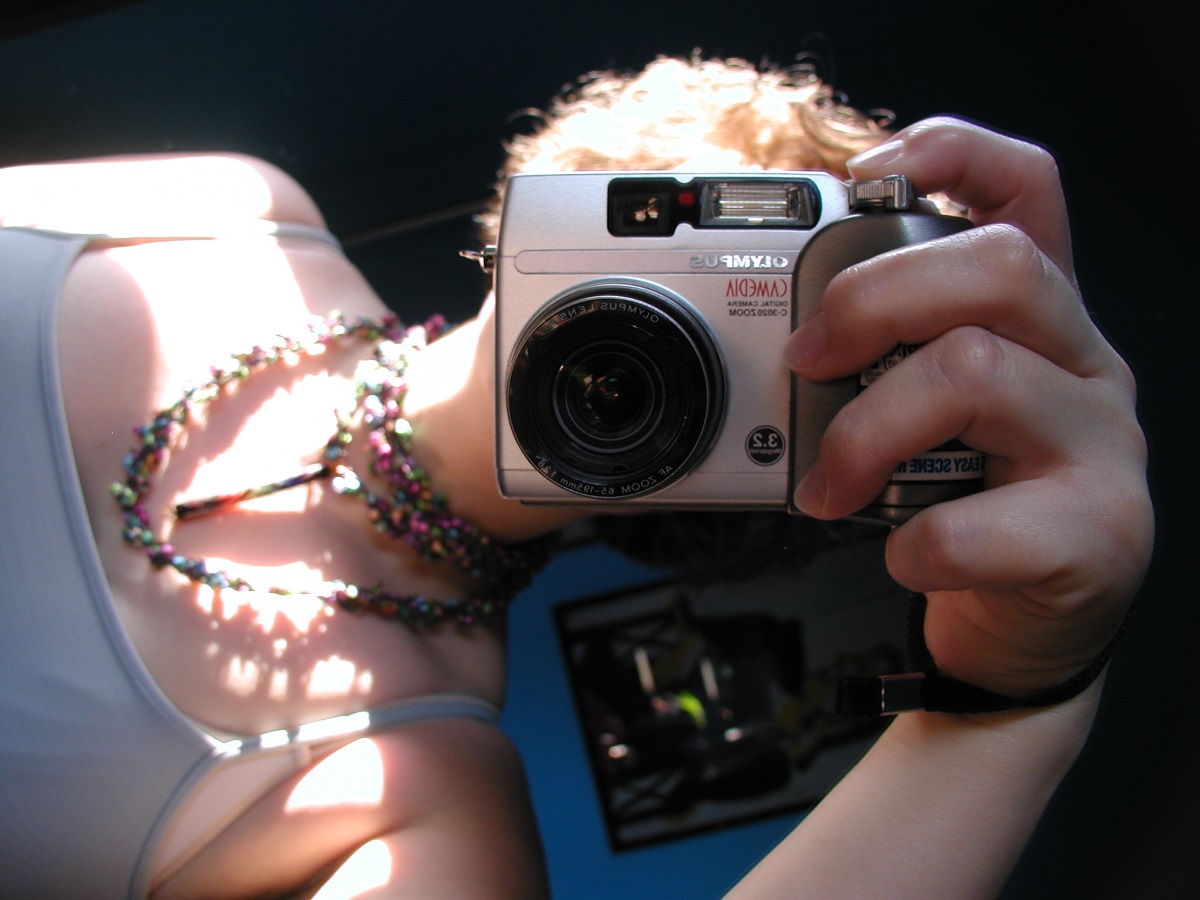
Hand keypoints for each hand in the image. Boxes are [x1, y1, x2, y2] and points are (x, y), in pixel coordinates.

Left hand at [786, 118, 1152, 696]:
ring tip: (827, 489)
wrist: (1027, 628)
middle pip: (998, 266)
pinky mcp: (1097, 532)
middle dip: (874, 298)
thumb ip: (883, 360)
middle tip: (806, 360)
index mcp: (1036, 319)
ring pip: (979, 373)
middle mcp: (1081, 362)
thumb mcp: (929, 411)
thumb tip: (775, 335)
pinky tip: (902, 554)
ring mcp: (1100, 444)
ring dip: (868, 432)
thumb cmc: (968, 505)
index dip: (955, 154)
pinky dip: (917, 541)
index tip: (865, 173)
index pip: (1026, 193)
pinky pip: (984, 521)